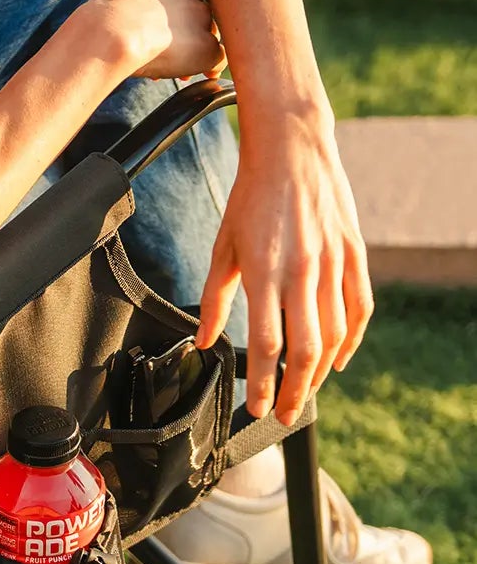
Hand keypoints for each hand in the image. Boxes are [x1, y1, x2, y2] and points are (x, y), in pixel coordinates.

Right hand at [87, 0, 225, 80]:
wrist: (110, 33)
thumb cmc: (100, 23)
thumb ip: (132, 2)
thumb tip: (132, 24)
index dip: (172, 13)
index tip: (160, 30)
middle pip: (197, 8)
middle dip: (187, 31)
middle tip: (172, 51)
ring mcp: (199, 12)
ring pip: (207, 31)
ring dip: (194, 48)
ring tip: (180, 70)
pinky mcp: (205, 42)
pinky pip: (217, 55)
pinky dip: (211, 66)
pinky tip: (206, 75)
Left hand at [195, 108, 373, 423]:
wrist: (294, 149)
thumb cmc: (251, 199)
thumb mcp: (222, 248)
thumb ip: (214, 300)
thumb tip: (203, 342)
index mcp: (265, 272)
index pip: (266, 344)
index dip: (263, 382)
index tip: (256, 407)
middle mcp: (303, 271)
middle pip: (305, 348)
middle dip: (294, 390)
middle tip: (283, 414)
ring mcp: (333, 263)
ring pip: (335, 334)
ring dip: (320, 372)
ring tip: (304, 393)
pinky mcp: (353, 252)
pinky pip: (359, 307)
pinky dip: (352, 339)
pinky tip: (339, 360)